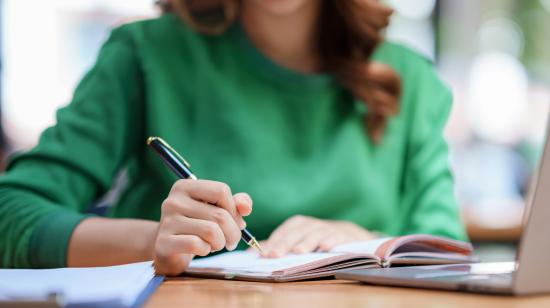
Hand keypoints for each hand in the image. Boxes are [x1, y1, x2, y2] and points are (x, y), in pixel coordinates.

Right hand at [153, 179, 251, 274]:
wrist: (169, 249)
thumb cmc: (198, 226)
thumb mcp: (217, 210)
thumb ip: (236, 204)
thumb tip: (246, 207)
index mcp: (185, 186)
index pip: (222, 190)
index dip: (234, 209)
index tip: (232, 221)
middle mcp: (173, 201)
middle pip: (220, 215)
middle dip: (233, 232)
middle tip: (230, 241)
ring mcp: (167, 221)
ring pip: (212, 231)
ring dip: (220, 243)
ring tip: (215, 244)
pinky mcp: (164, 242)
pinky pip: (197, 245)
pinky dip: (206, 250)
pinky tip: (202, 250)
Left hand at [261, 215, 375, 257]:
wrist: (348, 234)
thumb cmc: (316, 239)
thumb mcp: (297, 240)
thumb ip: (276, 246)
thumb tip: (252, 253)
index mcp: (298, 224)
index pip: (284, 231)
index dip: (274, 242)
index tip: (263, 254)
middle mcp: (311, 225)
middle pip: (296, 233)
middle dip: (285, 244)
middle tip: (275, 255)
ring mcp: (327, 229)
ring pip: (315, 235)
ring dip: (306, 243)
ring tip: (298, 252)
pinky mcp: (343, 236)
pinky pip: (336, 237)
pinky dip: (331, 241)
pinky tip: (325, 248)